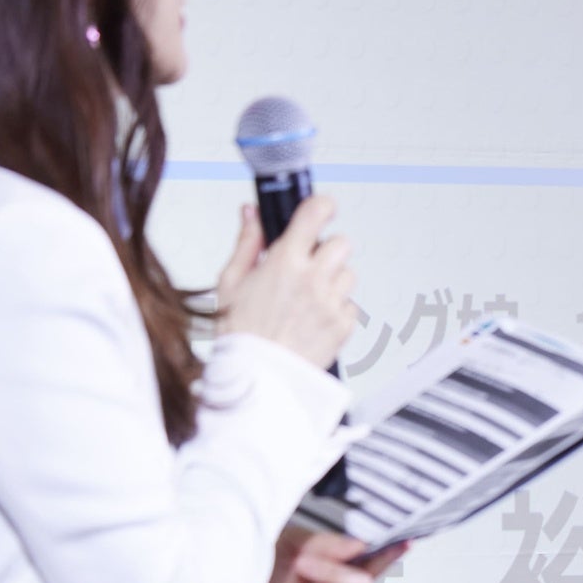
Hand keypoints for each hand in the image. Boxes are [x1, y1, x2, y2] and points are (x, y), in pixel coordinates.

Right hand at [215, 191, 357, 368]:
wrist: (255, 376)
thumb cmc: (239, 331)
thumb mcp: (231, 281)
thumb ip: (247, 242)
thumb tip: (251, 211)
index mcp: (284, 262)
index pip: (315, 214)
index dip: (322, 206)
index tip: (322, 208)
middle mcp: (313, 279)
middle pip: (341, 244)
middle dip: (326, 251)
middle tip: (307, 266)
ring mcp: (331, 303)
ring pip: (348, 275)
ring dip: (332, 282)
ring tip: (306, 300)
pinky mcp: (344, 325)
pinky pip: (350, 306)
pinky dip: (336, 310)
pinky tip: (312, 320)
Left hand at [261, 528, 396, 582]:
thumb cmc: (261, 570)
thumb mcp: (299, 543)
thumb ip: (333, 544)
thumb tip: (362, 547)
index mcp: (335, 569)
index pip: (371, 562)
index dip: (391, 554)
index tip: (407, 542)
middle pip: (366, 578)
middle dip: (337, 567)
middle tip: (305, 563)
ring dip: (335, 581)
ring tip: (305, 580)